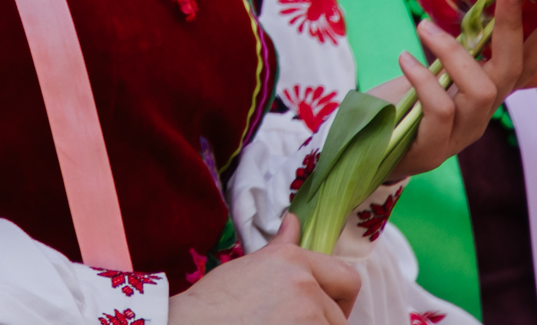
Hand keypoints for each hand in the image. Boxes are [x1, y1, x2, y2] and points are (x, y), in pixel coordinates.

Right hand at [169, 215, 357, 324]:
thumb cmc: (213, 303)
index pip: (347, 279)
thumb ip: (281, 247)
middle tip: (292, 324)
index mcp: (292, 259)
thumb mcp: (249, 266)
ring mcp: (306, 314)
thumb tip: (293, 221)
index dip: (340, 299)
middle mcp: (304, 282)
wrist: (189, 324)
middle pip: (340, 315)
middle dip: (323, 324)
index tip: (324, 312)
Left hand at [378, 0, 536, 179]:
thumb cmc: (410, 104)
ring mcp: (463, 134)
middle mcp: (483, 114)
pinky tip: (405, 59)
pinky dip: (423, 80)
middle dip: (512, 27)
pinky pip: (440, 109)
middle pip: (512, 70)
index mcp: (488, 92)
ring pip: (481, 91)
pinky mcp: (435, 148)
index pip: (529, 63)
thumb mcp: (444, 79)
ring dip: (453, 52)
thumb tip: (526, 56)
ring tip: (423, 26)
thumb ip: (478, 65)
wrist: (373, 147)